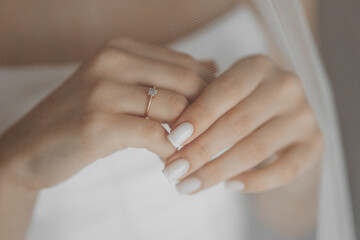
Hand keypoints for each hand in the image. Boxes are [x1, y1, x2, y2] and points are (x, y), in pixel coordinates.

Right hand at [0, 37, 215, 189]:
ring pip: (175, 107)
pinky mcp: (98, 123)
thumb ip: (162, 74)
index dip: (209, 91)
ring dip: (190, 133)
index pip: (186, 64)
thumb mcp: (119, 85)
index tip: (214, 113)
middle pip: (187, 82)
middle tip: (210, 133)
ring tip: (190, 148)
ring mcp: (103, 91)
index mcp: (120, 49)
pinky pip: (155, 135)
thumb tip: (212, 66)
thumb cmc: (82, 116)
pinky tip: (170, 160)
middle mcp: (112, 62)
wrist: (31, 145)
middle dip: (206, 111)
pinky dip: (170, 150)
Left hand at [163, 55, 323, 193]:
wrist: (280, 118)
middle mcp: (285, 87)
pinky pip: (284, 170)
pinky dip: (254, 181)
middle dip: (201, 151)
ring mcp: (303, 115)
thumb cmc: (240, 103)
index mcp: (258, 66)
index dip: (198, 115)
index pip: (225, 90)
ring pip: (256, 148)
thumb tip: (168, 137)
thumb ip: (200, 106)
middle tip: (173, 171)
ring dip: (218, 171)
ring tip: (189, 185)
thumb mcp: (223, 94)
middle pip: (238, 122)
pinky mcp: (314, 143)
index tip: (172, 139)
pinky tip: (229, 186)